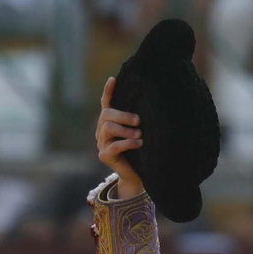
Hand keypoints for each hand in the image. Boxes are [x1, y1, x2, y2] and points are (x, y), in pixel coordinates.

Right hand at [95, 76, 143, 198]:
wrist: (137, 174)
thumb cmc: (141, 150)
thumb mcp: (140, 132)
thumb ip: (138, 121)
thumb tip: (151, 105)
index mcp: (110, 121)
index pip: (106, 103)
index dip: (108, 91)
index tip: (113, 79)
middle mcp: (102, 130)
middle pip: (106, 114)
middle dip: (123, 115)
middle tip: (138, 120)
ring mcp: (101, 143)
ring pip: (108, 127)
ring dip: (125, 130)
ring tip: (139, 134)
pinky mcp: (104, 155)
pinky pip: (114, 146)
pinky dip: (127, 143)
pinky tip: (138, 143)